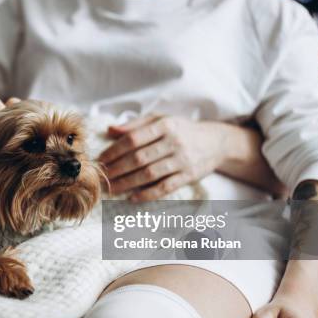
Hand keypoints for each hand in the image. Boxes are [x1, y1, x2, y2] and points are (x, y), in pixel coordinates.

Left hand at [98, 115, 227, 200]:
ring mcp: (182, 160)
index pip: (133, 139)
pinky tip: (133, 198)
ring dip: (128, 183)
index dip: (114, 151)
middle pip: (139, 158)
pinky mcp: (188, 176)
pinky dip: (148, 194)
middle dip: (117, 169)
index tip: (101, 160)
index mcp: (164, 125)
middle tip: (102, 177)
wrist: (216, 141)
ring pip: (150, 174)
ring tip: (112, 189)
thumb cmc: (181, 129)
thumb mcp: (161, 120)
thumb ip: (135, 125)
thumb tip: (110, 130)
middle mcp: (174, 142)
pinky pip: (165, 187)